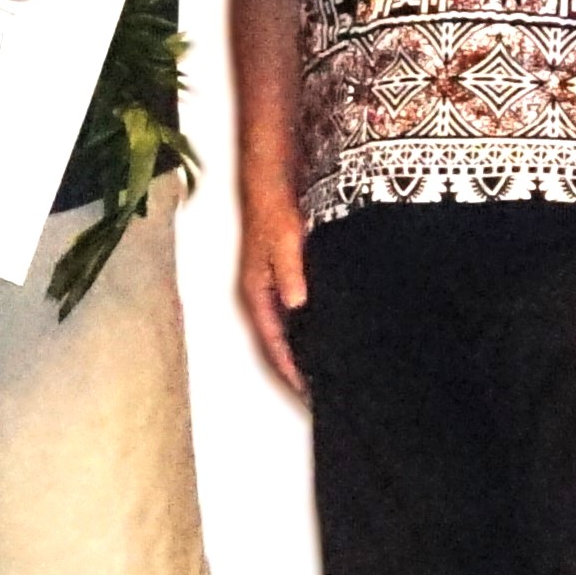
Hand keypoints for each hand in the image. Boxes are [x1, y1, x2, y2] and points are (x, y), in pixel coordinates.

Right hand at [233, 183, 312, 399]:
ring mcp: (267, 289)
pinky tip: (321, 336)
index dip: (289, 369)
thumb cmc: (272, 208)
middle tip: (317, 393)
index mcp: (254, 292)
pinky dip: (303, 332)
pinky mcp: (279, 280)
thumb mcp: (284, 240)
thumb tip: (296, 303)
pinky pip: (290, 318)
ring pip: (283, 332)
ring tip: (321, 374)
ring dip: (298, 353)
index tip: (307, 392)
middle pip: (275, 344)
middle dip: (293, 370)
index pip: (272, 343)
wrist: (268, 181)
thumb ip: (290, 272)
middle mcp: (258, 295)